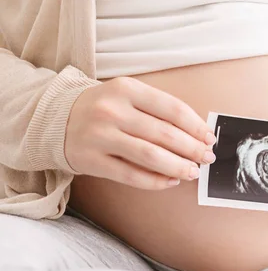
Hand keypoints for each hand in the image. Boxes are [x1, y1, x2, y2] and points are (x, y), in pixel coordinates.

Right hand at [65, 77, 215, 189]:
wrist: (54, 119)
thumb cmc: (104, 108)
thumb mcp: (128, 97)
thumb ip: (159, 111)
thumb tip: (198, 136)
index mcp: (126, 89)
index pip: (172, 109)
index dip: (196, 126)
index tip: (210, 139)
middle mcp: (112, 111)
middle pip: (165, 134)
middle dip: (192, 149)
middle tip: (207, 158)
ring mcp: (100, 137)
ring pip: (151, 157)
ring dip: (178, 167)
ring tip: (193, 172)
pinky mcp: (91, 161)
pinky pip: (132, 176)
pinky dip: (157, 181)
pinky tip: (171, 180)